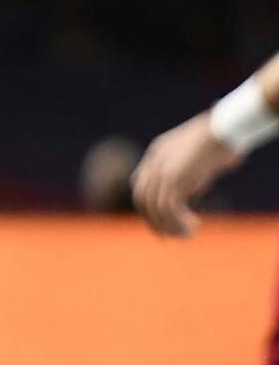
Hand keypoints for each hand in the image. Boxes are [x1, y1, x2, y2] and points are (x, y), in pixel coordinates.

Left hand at [131, 111, 242, 237]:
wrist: (225, 128)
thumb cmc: (220, 143)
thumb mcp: (197, 162)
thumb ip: (187, 180)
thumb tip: (184, 201)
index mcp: (156, 154)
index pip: (139, 185)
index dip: (147, 207)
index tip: (161, 223)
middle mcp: (153, 162)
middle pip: (142, 198)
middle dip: (153, 220)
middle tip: (168, 236)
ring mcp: (161, 168)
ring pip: (153, 205)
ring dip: (168, 225)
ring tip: (187, 233)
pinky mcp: (172, 176)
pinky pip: (166, 206)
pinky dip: (176, 220)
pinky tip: (194, 225)